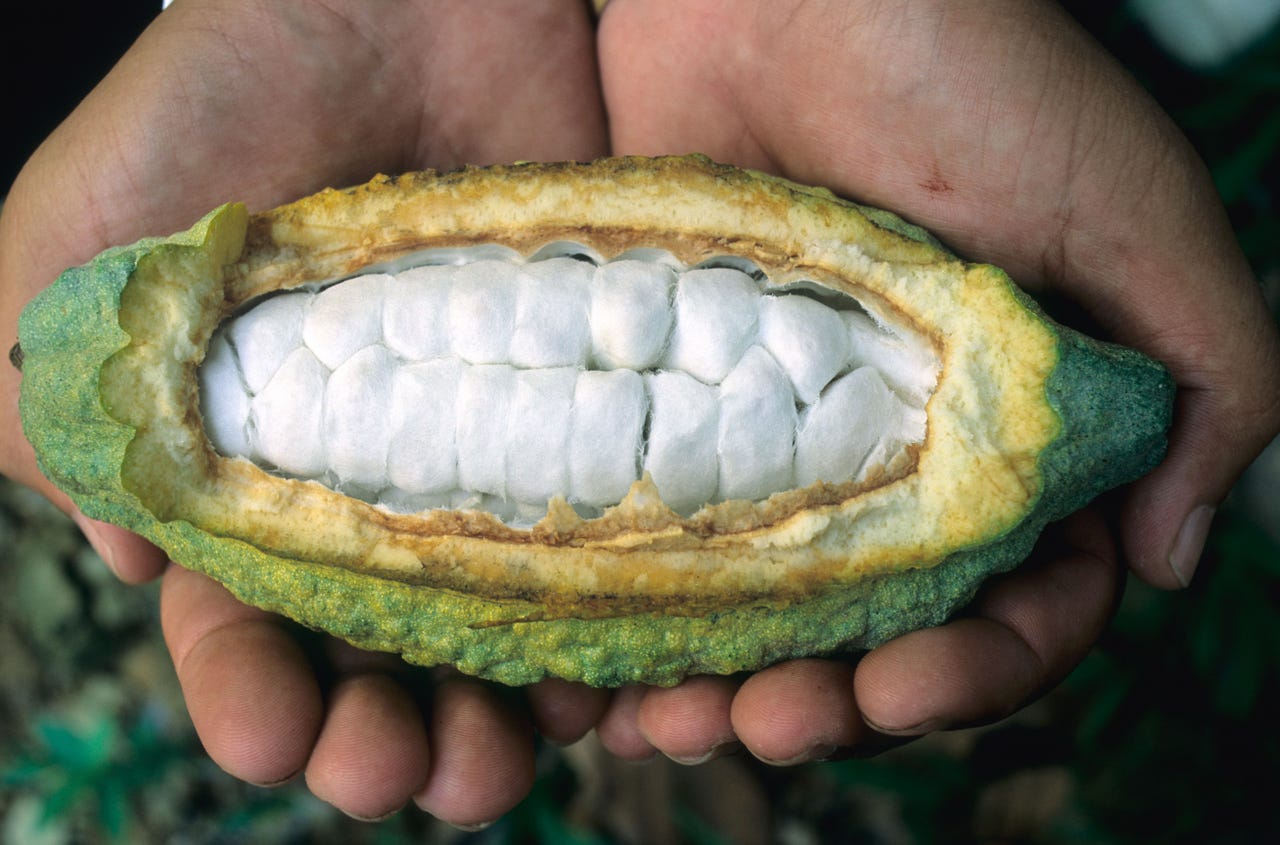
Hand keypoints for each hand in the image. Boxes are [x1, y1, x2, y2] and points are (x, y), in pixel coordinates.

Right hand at [1, 0, 607, 823]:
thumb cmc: (224, 100)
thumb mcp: (83, 242)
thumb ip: (63, 402)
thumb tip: (132, 561)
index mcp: (253, 470)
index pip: (245, 627)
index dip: (255, 697)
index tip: (274, 735)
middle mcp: (379, 479)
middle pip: (383, 659)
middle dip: (386, 740)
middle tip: (403, 778)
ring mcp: (496, 448)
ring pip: (504, 631)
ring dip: (502, 717)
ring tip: (510, 759)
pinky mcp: (599, 402)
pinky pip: (620, 542)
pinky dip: (619, 621)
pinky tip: (620, 673)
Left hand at [594, 0, 1279, 761]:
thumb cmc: (978, 77)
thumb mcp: (1137, 218)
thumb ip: (1204, 383)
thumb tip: (1169, 559)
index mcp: (1017, 432)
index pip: (1020, 602)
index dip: (978, 673)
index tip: (908, 696)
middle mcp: (900, 448)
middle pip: (876, 628)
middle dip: (832, 703)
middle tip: (768, 731)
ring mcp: (782, 428)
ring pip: (761, 602)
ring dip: (726, 681)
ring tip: (673, 728)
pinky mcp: (681, 392)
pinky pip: (661, 526)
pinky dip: (639, 602)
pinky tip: (603, 656)